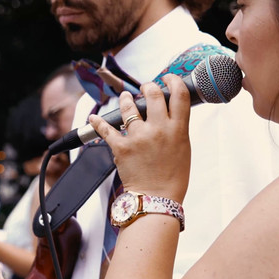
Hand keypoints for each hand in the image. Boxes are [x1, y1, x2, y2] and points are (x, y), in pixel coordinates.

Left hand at [88, 74, 190, 201]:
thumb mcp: (183, 148)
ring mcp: (138, 137)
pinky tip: (94, 117)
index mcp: (178, 130)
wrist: (157, 200)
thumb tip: (168, 111)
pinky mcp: (121, 147)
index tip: (167, 78)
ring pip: (129, 107)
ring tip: (125, 97)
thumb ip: (176, 128)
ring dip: (126, 99)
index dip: (173, 81)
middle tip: (146, 87)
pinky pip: (106, 129)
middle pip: (153, 94)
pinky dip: (98, 122)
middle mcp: (159, 130)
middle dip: (148, 86)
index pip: (179, 95)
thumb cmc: (172, 177)